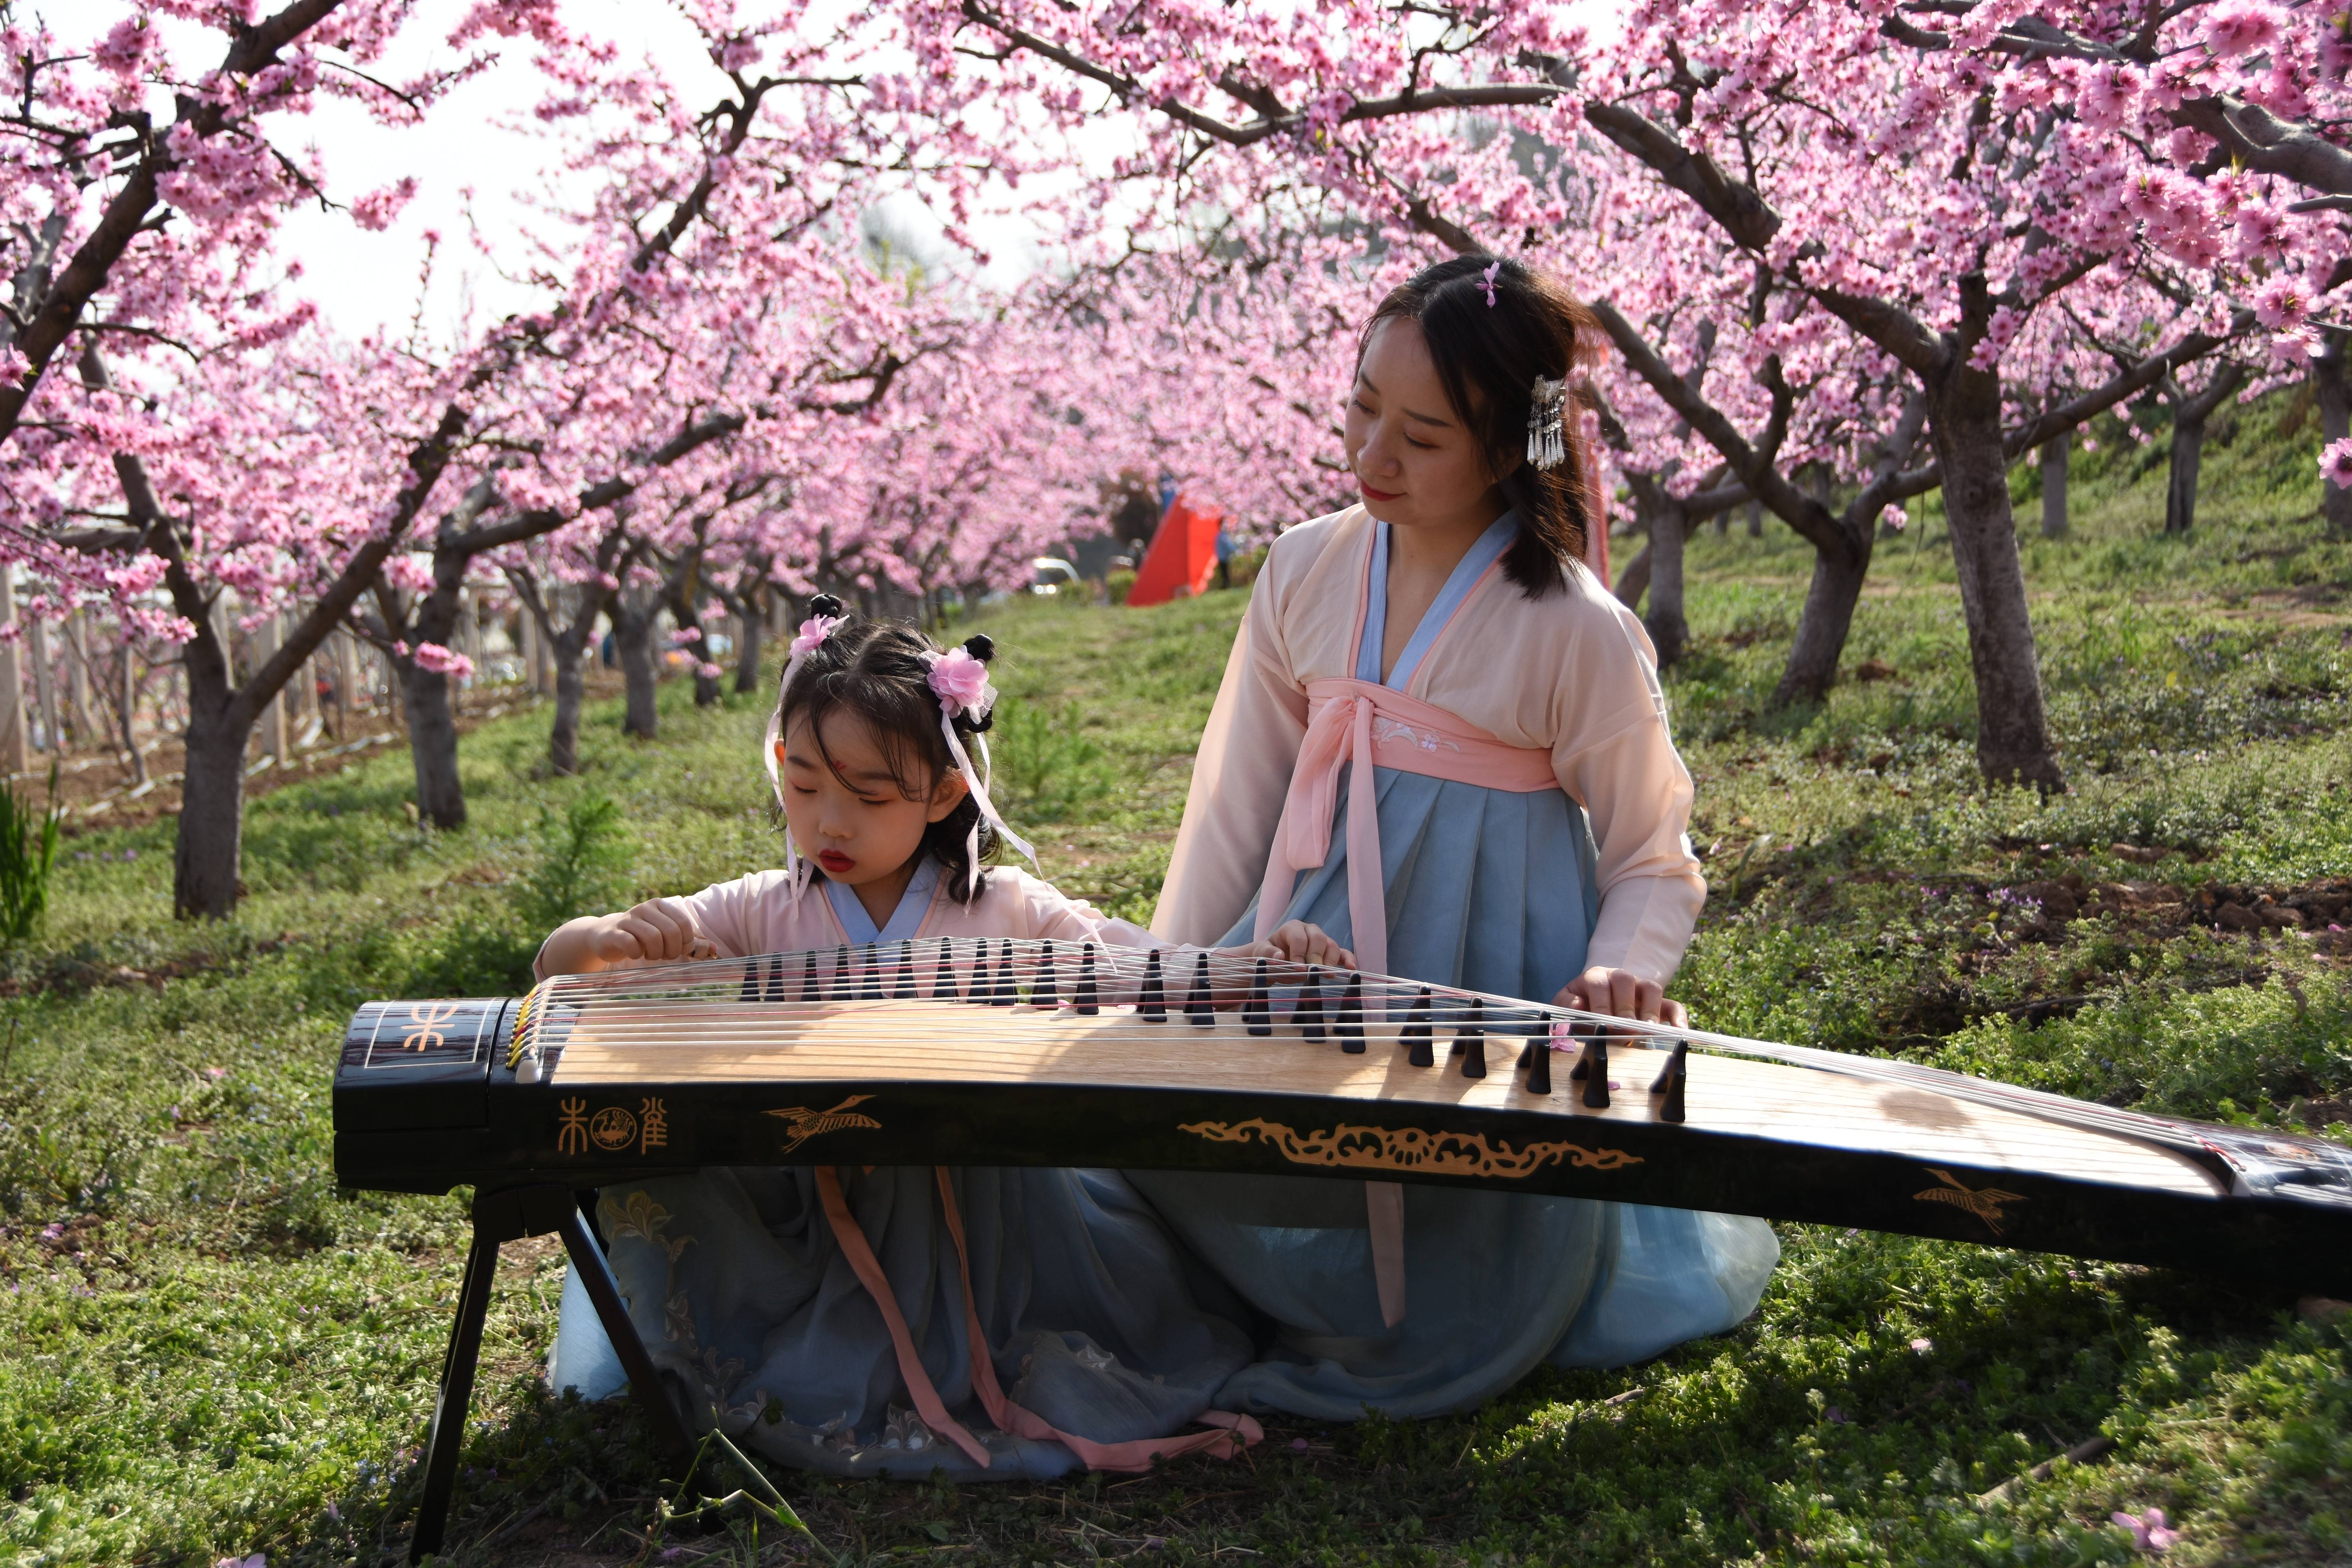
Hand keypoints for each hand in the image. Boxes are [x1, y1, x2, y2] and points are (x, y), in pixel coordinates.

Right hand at [591, 898, 714, 964]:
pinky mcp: (614, 932)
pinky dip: (637, 954)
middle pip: (671, 932)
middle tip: (664, 955)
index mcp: (660, 905)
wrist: (605, 935)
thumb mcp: (665, 935)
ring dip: (655, 954)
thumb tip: (714, 949)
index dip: (686, 942)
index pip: (683, 923)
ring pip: (652, 938)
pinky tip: (635, 954)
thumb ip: (689, 941)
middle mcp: (645, 908)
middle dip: (672, 950)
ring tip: (650, 955)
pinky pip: (631, 944)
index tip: (679, 950)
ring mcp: (628, 919)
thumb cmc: (642, 936)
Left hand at [1238, 920, 1355, 969]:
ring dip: (1330, 961)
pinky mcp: (1330, 953)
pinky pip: (1343, 953)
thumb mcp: (1261, 954)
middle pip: (1319, 939)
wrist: (1273, 962)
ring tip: (1327, 975)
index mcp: (1292, 928)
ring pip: (1332, 946)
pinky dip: (1348, 960)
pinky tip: (1351, 968)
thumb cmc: (1267, 956)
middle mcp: (1309, 931)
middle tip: (1312, 972)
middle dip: (1316, 957)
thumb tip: (1280, 955)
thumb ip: (1268, 953)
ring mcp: (1322, 941)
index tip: (1297, 969)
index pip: (1299, 938)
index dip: (1299, 953)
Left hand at [1555, 966, 1686, 1027]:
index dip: (1601, 1004)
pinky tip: (1679, 1031)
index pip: (1599, 984)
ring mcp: (1640, 990)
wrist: (1591, 1008)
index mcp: (1595, 977)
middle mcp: (1619, 978)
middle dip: (1624, 1008)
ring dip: (1649, 1010)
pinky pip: (1672, 1005)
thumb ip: (1566, 1005)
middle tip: (1624, 1032)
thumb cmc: (1578, 1008)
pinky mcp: (1657, 1004)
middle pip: (1626, 980)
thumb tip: (1578, 1005)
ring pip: (1651, 988)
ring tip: (1646, 1032)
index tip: (1602, 1025)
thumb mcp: (1564, 1006)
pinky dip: (1678, 1017)